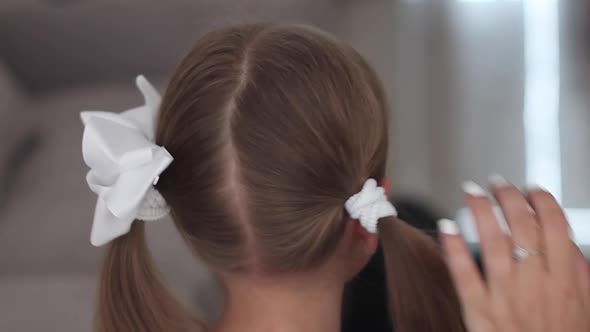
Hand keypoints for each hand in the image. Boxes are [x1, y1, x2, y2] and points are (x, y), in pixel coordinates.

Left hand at [438, 177, 589, 331]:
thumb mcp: (585, 305)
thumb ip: (577, 271)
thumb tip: (565, 238)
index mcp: (564, 281)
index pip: (555, 227)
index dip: (542, 201)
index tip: (531, 188)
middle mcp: (536, 284)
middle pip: (522, 227)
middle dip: (508, 197)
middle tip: (496, 183)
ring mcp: (506, 296)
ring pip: (492, 243)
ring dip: (481, 211)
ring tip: (471, 191)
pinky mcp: (480, 311)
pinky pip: (465, 275)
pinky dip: (454, 248)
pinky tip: (446, 226)